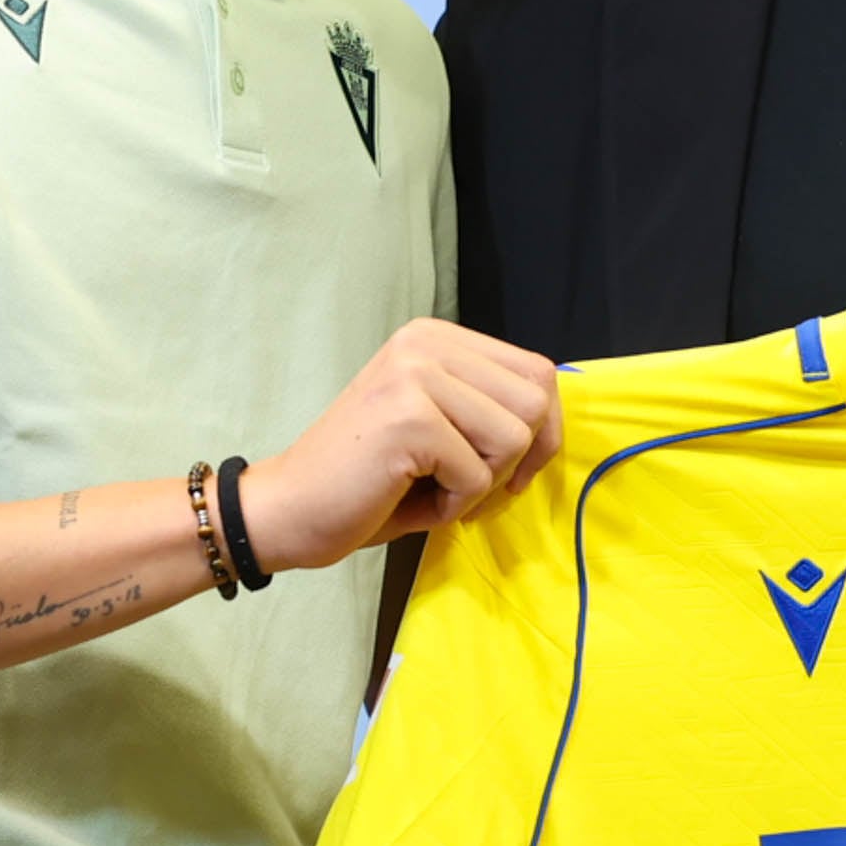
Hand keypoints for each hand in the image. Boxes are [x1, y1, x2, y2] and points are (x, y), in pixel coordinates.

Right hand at [243, 320, 562, 573]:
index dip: (544, 431)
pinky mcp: (409, 418)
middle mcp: (425, 343)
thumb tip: (555, 421)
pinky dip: (455, 505)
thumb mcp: (440, 426)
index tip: (512, 470)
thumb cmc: (368, 480)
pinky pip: (479, 475)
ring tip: (434, 488)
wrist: (290, 508)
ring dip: (483, 483)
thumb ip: (488, 408)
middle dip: (518, 459)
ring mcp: (415, 376)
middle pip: (536, 401)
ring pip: (514, 438)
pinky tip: (410, 500)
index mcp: (435, 337)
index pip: (538, 372)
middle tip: (468, 485)